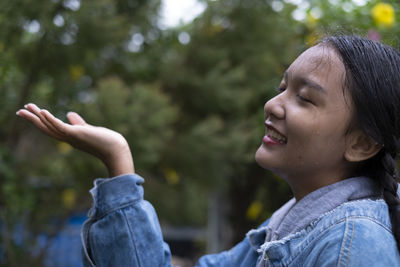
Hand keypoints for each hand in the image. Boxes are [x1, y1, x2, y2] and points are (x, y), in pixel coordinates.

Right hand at [16, 103, 133, 176]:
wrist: (117, 150)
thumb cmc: (106, 142)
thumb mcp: (89, 130)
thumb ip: (79, 123)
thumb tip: (69, 114)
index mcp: (71, 137)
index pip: (52, 128)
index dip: (41, 120)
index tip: (33, 111)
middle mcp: (69, 138)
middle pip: (46, 128)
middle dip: (33, 119)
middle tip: (20, 110)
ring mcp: (72, 137)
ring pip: (50, 127)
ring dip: (37, 117)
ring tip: (26, 107)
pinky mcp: (77, 135)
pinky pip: (60, 127)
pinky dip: (51, 119)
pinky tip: (43, 111)